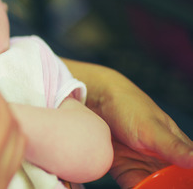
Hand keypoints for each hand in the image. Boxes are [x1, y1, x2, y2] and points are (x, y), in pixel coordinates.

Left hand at [96, 72, 192, 187]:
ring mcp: (143, 167)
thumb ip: (173, 146)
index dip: (185, 182)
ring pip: (154, 188)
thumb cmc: (128, 107)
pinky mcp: (124, 171)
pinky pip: (134, 187)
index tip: (181, 186)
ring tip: (147, 188)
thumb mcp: (152, 128)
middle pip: (172, 184)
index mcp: (178, 150)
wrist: (96, 101)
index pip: (188, 174)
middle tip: (162, 188)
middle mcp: (162, 161)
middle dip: (169, 188)